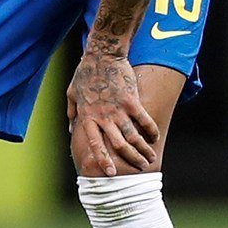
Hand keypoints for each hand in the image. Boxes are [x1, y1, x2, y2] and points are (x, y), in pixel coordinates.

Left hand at [67, 47, 159, 176]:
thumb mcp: (72, 93)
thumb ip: (72, 112)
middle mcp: (103, 117)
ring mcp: (118, 109)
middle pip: (119, 145)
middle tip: (141, 168)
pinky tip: (156, 137)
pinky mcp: (131, 100)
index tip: (111, 173)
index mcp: (88, 117)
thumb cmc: (85, 73)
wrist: (102, 55)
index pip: (95, 144)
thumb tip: (71, 129)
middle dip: (131, 159)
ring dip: (143, 149)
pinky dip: (151, 130)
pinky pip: (143, 119)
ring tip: (150, 157)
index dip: (103, 160)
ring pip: (133, 136)